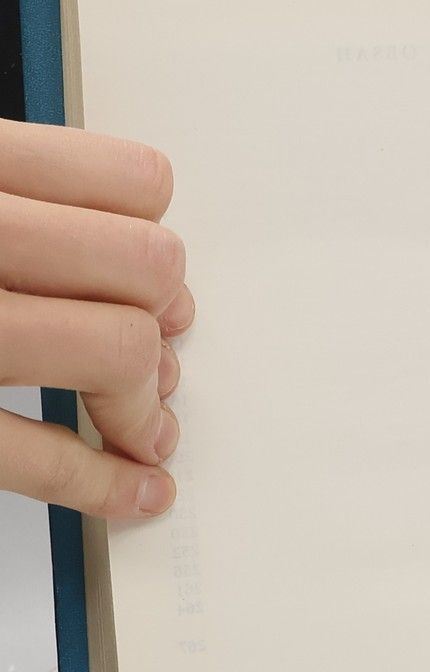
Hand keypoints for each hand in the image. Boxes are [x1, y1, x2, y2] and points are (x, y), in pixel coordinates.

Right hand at [0, 121, 189, 517]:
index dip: (160, 235)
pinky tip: (133, 489)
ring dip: (143, 402)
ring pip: (112, 348)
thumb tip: (147, 274)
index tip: (159, 280)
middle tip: (155, 350)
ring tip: (143, 423)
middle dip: (162, 315)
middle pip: (143, 264)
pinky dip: (100, 483)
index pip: (135, 182)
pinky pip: (30, 453)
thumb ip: (26, 201)